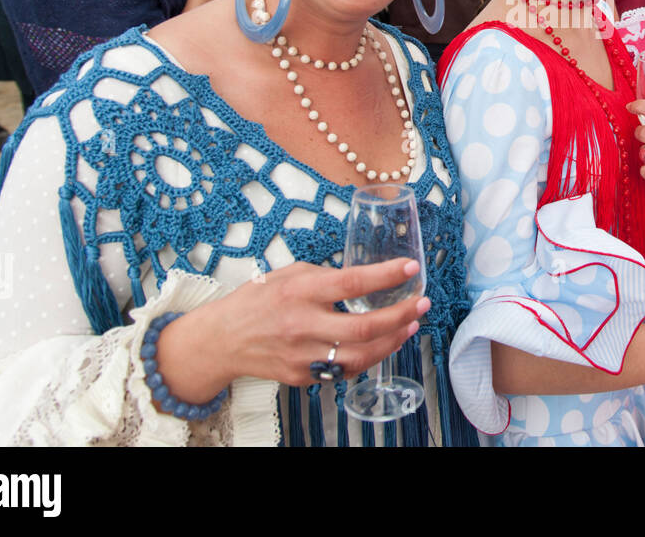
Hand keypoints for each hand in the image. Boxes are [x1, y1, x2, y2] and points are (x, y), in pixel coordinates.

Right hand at [154, 259, 427, 402]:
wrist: (223, 339)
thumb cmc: (259, 300)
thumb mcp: (290, 274)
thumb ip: (326, 277)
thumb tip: (365, 277)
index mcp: (300, 292)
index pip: (352, 283)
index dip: (385, 276)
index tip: (410, 268)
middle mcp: (303, 324)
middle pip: (365, 326)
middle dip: (401, 315)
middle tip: (422, 303)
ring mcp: (304, 355)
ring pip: (362, 355)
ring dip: (393, 340)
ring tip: (410, 325)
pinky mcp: (303, 376)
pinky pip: (346, 369)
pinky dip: (370, 356)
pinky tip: (384, 343)